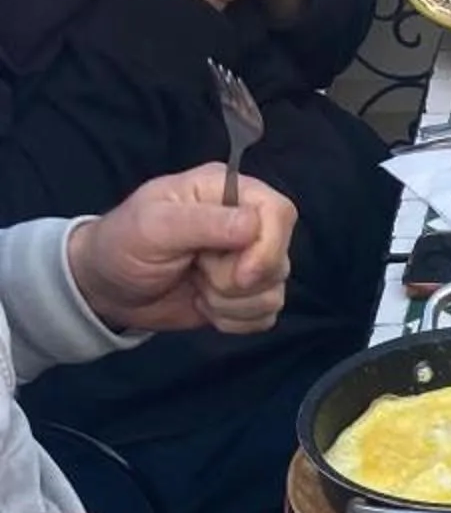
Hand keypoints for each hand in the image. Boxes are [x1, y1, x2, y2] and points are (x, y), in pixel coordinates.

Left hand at [68, 168, 296, 336]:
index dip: (268, 247)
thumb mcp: (154, 226)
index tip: (239, 274)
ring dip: (231, 303)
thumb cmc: (123, 245)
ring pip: (273, 292)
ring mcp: (247, 261)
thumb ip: (203, 223)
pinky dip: (234, 321)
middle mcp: (244, 222)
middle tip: (198, 272)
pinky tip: (206, 306)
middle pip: (279, 258)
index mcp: (226, 191)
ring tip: (197, 287)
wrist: (108, 289)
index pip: (279, 211)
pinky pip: (265, 316)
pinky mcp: (245, 297)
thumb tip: (254, 226)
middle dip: (238, 281)